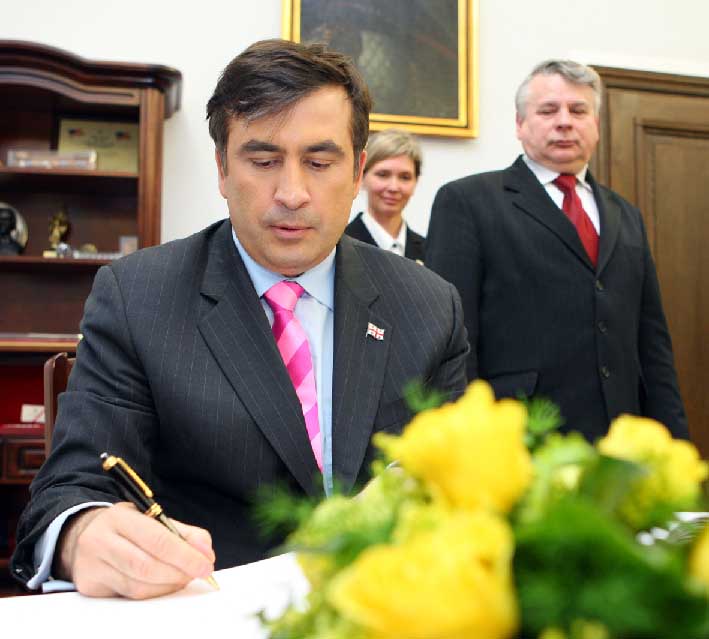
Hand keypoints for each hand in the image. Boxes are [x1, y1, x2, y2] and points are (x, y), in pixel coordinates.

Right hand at [54, 502, 215, 598]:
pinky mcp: (89, 586)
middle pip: (147, 566)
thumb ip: (183, 533)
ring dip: (168, 585)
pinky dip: (153, 593)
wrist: (83, 535)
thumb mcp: (153, 519)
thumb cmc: (127, 527)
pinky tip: (163, 585)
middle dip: (179, 573)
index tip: (206, 564)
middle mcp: (100, 540)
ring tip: (183, 577)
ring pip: (138, 586)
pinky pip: (128, 596)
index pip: (157, 539)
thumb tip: (205, 552)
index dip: (185, 555)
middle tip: (199, 573)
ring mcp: (91, 565)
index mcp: (120, 517)